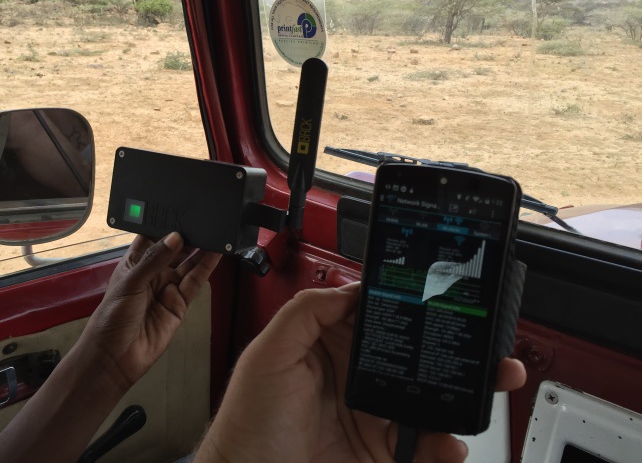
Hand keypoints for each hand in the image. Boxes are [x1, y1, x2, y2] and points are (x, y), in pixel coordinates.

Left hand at [80, 232, 221, 390]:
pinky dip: (206, 267)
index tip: (179, 211)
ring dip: (201, 249)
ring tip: (215, 232)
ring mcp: (166, 288)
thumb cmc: (111, 319)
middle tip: (203, 220)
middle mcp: (151, 273)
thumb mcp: (131, 284)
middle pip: (173, 250)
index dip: (164, 225)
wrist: (116, 358)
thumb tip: (174, 238)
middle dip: (187, 236)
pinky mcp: (179, 303)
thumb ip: (154, 260)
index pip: (151, 238)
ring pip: (188, 264)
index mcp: (133, 264)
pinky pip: (195, 282)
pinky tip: (216, 253)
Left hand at [195, 283, 525, 462]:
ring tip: (486, 390)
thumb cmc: (249, 423)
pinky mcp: (382, 454)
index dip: (411, 307)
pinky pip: (425, 448)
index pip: (379, 318)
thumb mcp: (269, 354)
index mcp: (330, 346)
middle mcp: (355, 378)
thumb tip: (349, 287)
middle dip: (451, 350)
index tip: (442, 299)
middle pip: (414, 357)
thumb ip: (306, 312)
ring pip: (428, 401)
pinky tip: (453, 443)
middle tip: (485, 346)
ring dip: (462, 396)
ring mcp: (372, 417)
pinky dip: (447, 446)